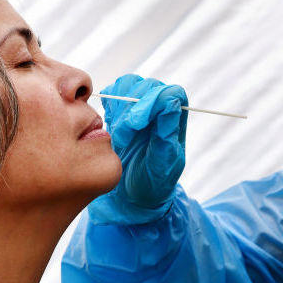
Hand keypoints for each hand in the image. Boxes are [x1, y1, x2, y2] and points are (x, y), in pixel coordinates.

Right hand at [88, 74, 187, 223]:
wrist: (131, 197)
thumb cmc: (152, 184)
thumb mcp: (163, 165)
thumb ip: (167, 135)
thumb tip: (170, 102)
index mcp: (176, 121)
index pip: (170, 94)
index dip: (152, 102)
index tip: (135, 123)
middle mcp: (160, 109)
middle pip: (147, 86)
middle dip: (131, 108)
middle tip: (122, 137)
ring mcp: (139, 107)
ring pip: (128, 85)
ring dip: (118, 106)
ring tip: (115, 136)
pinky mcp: (119, 110)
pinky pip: (112, 93)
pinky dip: (107, 105)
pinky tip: (106, 127)